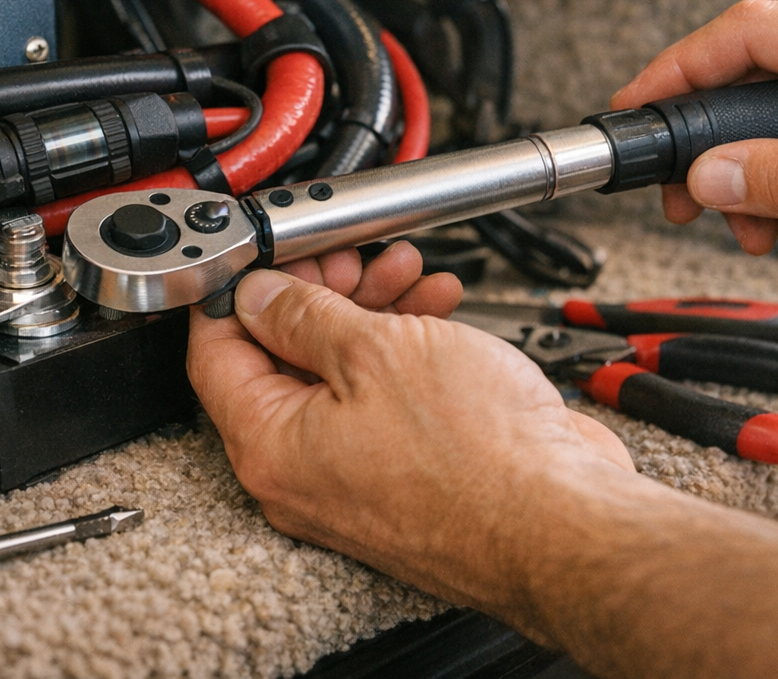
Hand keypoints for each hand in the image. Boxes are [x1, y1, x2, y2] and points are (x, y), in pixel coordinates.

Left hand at [186, 242, 634, 612]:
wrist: (563, 523)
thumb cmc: (479, 459)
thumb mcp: (376, 350)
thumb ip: (306, 316)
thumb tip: (260, 297)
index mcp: (271, 447)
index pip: (213, 354)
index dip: (237, 290)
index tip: (266, 254)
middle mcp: (303, 475)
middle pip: (282, 360)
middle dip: (320, 293)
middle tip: (351, 258)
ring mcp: (356, 482)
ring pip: (341, 376)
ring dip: (371, 312)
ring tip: (406, 272)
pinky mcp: (407, 481)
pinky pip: (386, 403)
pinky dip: (406, 351)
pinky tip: (437, 312)